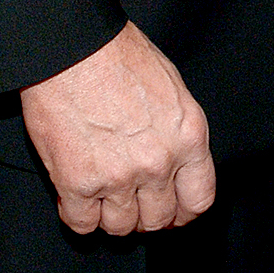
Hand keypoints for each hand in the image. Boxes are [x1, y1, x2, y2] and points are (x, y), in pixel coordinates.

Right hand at [20, 22, 215, 237]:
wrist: (75, 45)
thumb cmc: (118, 53)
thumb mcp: (170, 86)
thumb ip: (176, 130)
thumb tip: (173, 158)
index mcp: (188, 134)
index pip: (199, 198)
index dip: (183, 210)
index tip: (173, 210)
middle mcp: (159, 161)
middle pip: (158, 219)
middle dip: (145, 214)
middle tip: (132, 200)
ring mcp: (119, 176)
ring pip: (121, 227)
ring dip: (110, 214)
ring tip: (102, 191)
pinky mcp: (79, 183)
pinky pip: (81, 224)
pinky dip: (77, 213)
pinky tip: (76, 194)